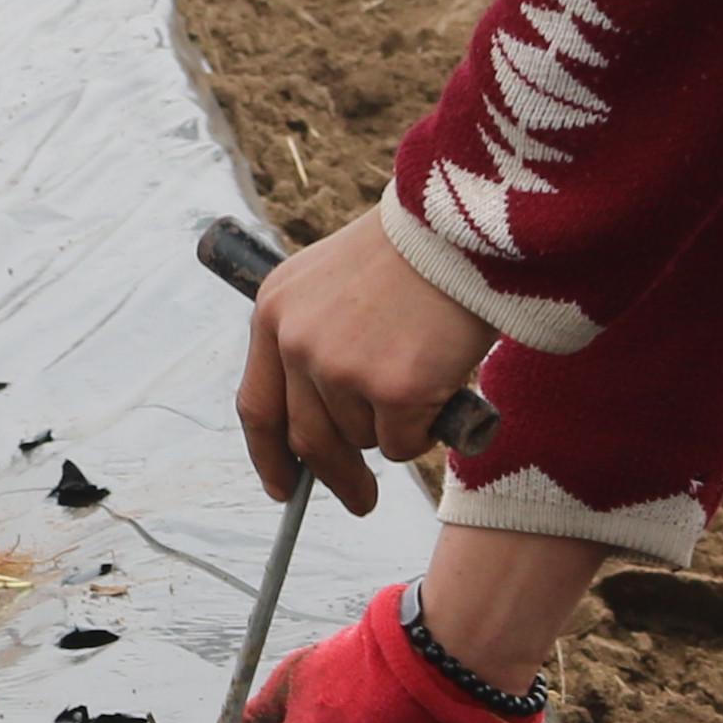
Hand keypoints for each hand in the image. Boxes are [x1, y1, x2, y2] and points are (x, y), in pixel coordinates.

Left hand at [233, 218, 499, 516]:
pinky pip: (405, 444)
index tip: (282, 488)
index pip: (258, 406)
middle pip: (308, 439)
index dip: (269, 456)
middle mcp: (296, 342)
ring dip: (396, 427)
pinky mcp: (392, 390)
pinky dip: (427, 430)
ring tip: (426, 372)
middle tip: (361, 499)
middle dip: (336, 478)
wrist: (464, 223)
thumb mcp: (334, 282)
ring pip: (364, 440)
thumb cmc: (414, 250)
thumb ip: (317, 341)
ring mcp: (341, 368)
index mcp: (274, 311)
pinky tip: (444, 382)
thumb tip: (321, 423)